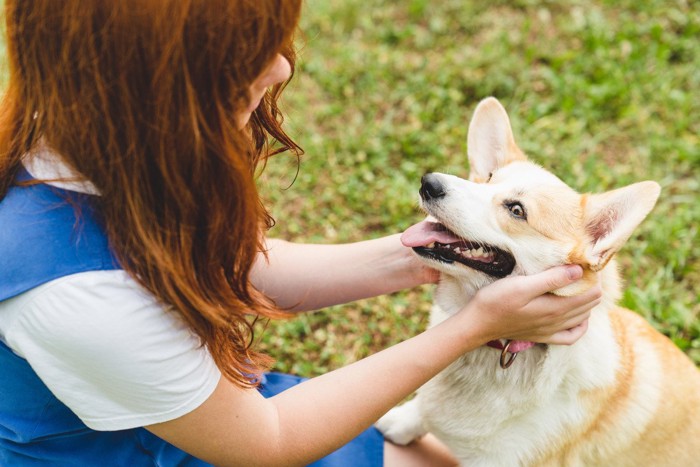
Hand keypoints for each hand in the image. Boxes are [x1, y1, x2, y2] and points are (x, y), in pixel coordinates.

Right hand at [462, 265, 601, 344]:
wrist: (478, 323)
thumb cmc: (496, 300)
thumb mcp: (521, 285)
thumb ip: (551, 279)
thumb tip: (579, 271)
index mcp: (555, 308)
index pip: (590, 293)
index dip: (595, 277)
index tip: (589, 262)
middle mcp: (557, 322)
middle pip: (589, 305)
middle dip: (593, 286)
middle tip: (587, 269)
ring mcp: (550, 331)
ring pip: (583, 318)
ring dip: (588, 301)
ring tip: (584, 285)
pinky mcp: (542, 336)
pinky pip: (570, 336)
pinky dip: (580, 325)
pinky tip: (577, 316)